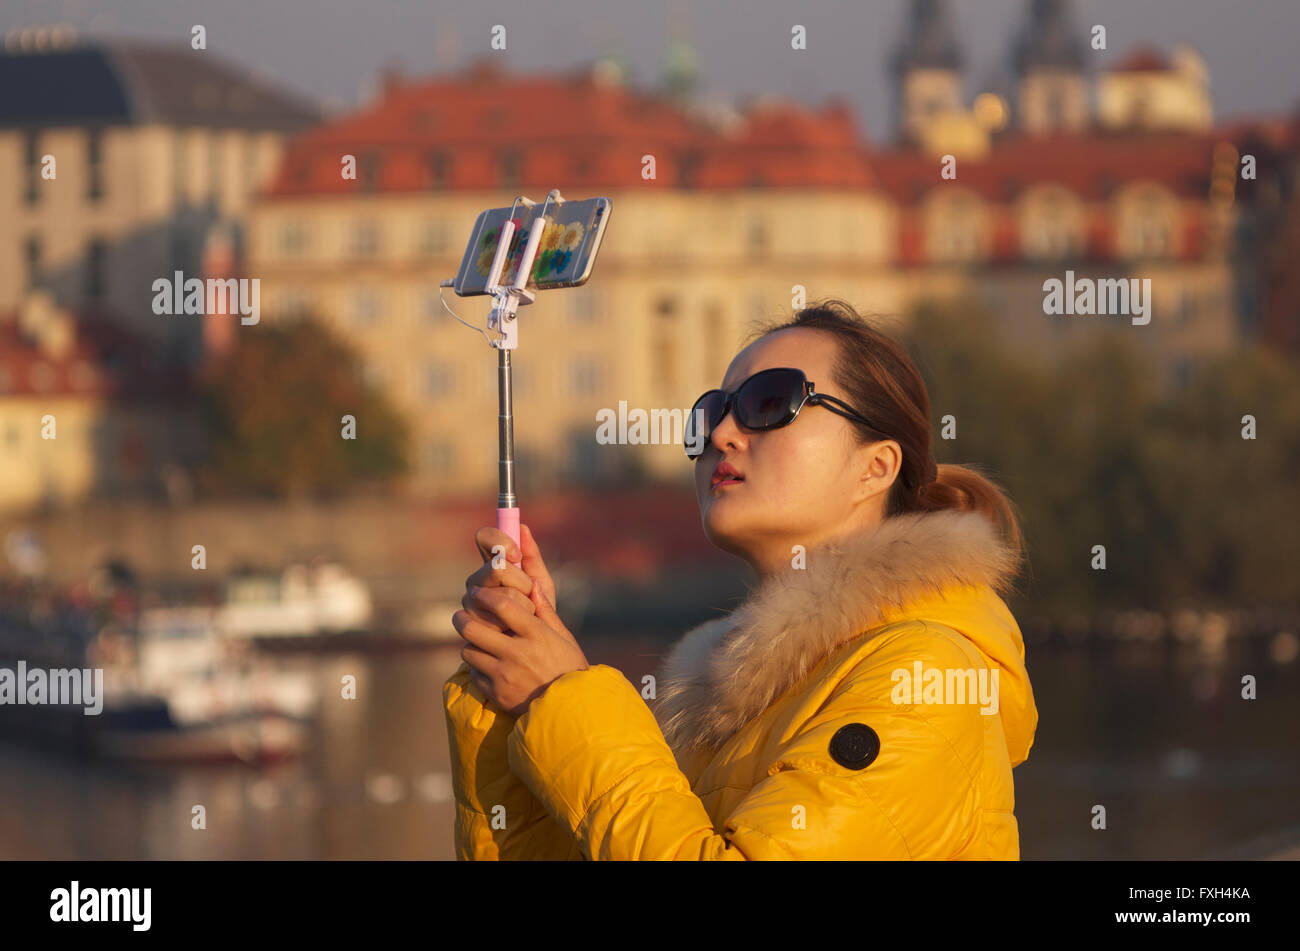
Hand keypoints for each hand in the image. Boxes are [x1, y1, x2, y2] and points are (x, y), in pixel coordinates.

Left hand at [452, 524, 588, 716]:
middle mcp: (518, 653)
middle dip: (462, 618)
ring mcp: (504, 675)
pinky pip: (474, 674)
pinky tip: (487, 664)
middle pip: (473, 628)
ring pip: (469, 650)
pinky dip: (477, 667)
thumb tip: (533, 583)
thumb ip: (545, 611)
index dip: (484, 595)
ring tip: (476, 641)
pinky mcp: (496, 693)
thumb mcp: (564, 638)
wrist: (570, 712)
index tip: (476, 592)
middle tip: (460, 614)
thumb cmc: (570, 669)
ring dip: (470, 643)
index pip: (501, 605)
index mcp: (536, 634)